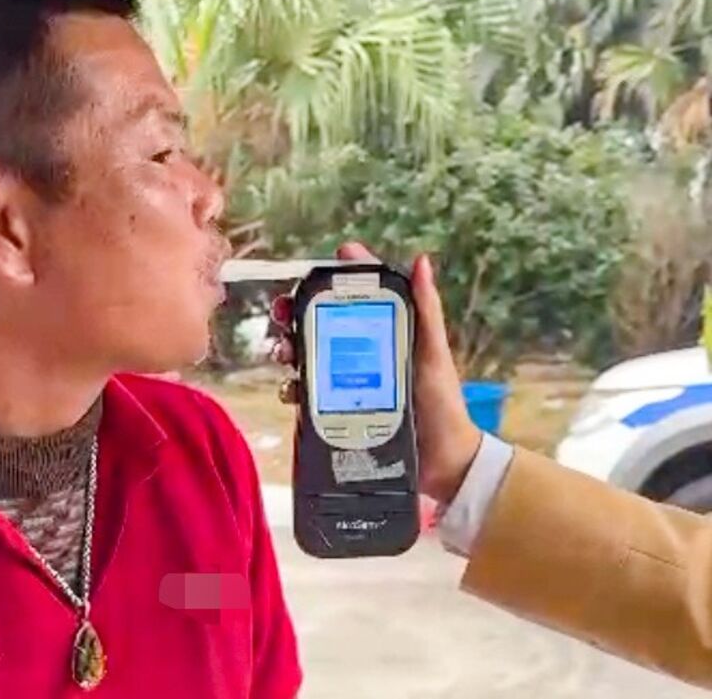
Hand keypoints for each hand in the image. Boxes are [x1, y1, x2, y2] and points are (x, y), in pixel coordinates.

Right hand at [271, 243, 482, 502]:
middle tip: (281, 314)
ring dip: (287, 348)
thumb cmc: (443, 403)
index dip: (330, 283)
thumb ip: (425, 309)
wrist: (440, 463)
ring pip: (305, 357)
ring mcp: (345, 383)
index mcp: (383, 335)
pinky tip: (290, 390)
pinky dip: (291, 388)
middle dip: (294, 316)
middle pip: (318, 326)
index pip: (353, 300)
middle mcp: (360, 355)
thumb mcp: (432, 352)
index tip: (310, 274)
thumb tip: (421, 261)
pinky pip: (306, 395)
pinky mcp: (335, 413)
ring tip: (282, 352)